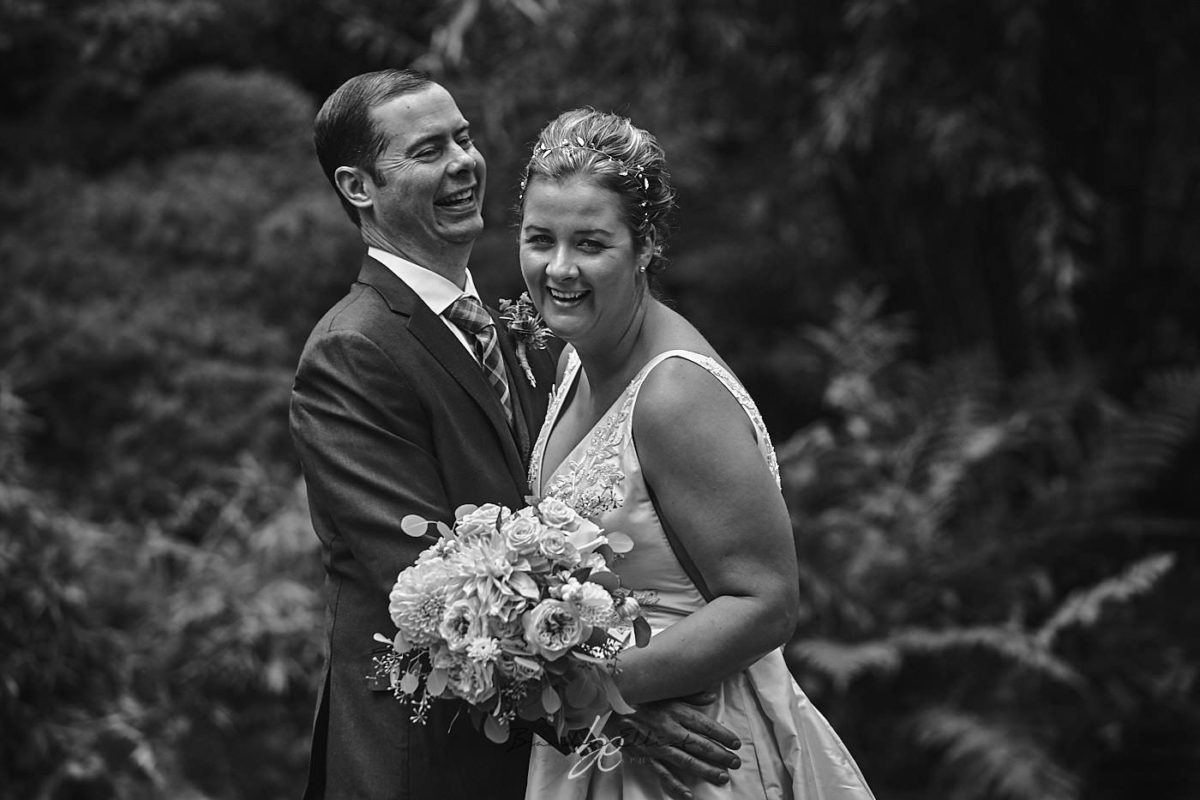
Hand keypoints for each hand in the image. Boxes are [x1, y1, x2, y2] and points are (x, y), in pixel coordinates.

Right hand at [609, 691, 740, 799]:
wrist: (608, 705)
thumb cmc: (638, 696)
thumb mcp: (665, 690)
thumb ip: (690, 694)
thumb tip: (712, 695)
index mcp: (675, 711)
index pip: (705, 725)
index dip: (723, 735)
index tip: (736, 743)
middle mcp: (670, 730)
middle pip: (700, 745)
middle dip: (721, 755)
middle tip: (736, 762)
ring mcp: (658, 745)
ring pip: (687, 761)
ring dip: (706, 770)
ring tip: (722, 777)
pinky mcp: (646, 757)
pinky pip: (663, 774)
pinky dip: (676, 786)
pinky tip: (689, 794)